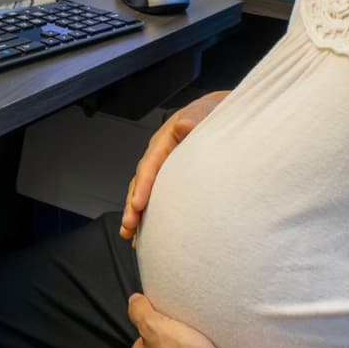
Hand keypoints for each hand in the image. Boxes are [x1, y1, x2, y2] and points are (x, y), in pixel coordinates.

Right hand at [120, 90, 229, 241]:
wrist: (219, 116)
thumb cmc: (211, 116)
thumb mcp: (204, 113)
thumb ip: (194, 119)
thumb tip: (184, 125)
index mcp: (164, 141)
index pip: (149, 166)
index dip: (143, 186)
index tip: (138, 204)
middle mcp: (158, 157)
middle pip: (141, 183)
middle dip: (133, 206)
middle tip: (129, 225)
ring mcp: (162, 169)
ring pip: (144, 193)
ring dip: (136, 215)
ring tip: (129, 234)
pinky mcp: (170, 180)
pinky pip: (156, 198)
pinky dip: (148, 216)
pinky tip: (144, 234)